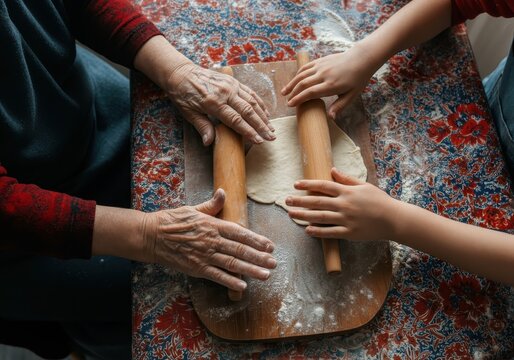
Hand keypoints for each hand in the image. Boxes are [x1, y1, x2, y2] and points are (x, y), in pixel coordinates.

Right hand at [142, 189, 276, 290]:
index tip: (270, 245)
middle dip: (259, 257)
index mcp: (213, 225)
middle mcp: (212, 240)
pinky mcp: (196, 268)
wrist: (151, 236)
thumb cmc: (172, 221)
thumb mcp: (193, 209)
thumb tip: (223, 192)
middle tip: (274, 263)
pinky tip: (242, 286)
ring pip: (232, 264)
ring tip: (265, 275)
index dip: (256, 239)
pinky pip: (217, 275)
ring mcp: (204, 255)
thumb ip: (211, 204)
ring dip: (250, 270)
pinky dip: (230, 281)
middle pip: (240, 250)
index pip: (240, 232)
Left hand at [165, 63, 274, 145]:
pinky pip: (250, 92)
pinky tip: (265, 112)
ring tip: (271, 128)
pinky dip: (259, 103)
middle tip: (272, 137)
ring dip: (263, 116)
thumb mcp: (188, 113)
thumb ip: (202, 126)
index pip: (236, 120)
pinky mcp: (233, 81)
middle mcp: (225, 93)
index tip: (259, 141)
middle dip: (261, 126)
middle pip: (248, 111)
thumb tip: (209, 143)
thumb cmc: (183, 95)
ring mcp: (231, 85)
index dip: (249, 132)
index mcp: (214, 103)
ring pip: (252, 101)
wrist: (180, 73)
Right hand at [281, 44, 377, 117]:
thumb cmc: (358, 78)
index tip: (290, 105)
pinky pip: (306, 67)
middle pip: (303, 84)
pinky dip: (298, 74)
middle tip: (286, 101)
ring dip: (291, 83)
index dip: (298, 99)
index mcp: (331, 85)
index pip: (310, 93)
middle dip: (292, 93)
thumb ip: (339, 106)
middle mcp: (323, 75)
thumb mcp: (351, 95)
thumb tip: (330, 118)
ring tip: (284, 91)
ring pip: (301, 75)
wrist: (361, 58)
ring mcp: (321, 66)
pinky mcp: (320, 60)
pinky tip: (294, 80)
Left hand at [285, 168, 400, 240]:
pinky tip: (307, 230)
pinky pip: (331, 232)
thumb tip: (332, 170)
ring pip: (320, 217)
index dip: (308, 184)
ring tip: (291, 214)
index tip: (296, 184)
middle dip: (300, 201)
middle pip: (317, 202)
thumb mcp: (364, 185)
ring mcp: (347, 219)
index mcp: (347, 191)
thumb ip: (347, 179)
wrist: (394, 219)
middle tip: (286, 200)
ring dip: (304, 215)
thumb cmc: (379, 201)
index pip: (324, 185)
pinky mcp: (350, 232)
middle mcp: (345, 204)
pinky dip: (318, 232)